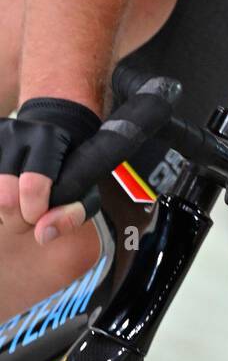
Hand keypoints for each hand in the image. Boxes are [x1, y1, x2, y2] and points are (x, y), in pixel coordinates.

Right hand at [0, 99, 101, 244]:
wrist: (54, 126)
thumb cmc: (70, 165)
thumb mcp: (86, 189)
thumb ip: (72, 215)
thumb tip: (43, 234)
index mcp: (48, 137)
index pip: (32, 187)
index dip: (36, 213)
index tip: (42, 214)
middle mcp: (17, 132)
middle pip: (4, 199)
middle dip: (19, 220)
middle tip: (31, 216)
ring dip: (3, 214)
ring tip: (19, 207)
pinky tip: (7, 198)